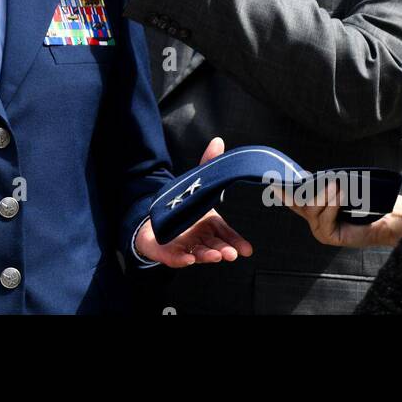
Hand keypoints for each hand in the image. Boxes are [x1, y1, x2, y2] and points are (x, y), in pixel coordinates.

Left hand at [134, 137, 251, 266]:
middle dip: (224, 250)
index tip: (247, 250)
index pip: (226, 235)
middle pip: (215, 246)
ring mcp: (185, 246)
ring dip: (207, 256)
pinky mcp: (168, 252)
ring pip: (198, 254)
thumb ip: (206, 165)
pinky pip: (175, 258)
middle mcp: (200, 238)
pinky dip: (181, 260)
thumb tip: (217, 141)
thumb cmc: (181, 204)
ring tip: (216, 256)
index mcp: (209, 224)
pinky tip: (187, 260)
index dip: (237, 242)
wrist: (154, 216)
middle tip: (231, 254)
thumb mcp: (195, 183)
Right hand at [277, 183, 401, 248]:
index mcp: (316, 209)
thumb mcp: (340, 190)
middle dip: (311, 190)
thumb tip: (303, 175)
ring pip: (312, 209)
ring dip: (325, 196)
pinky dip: (331, 206)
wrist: (387, 218)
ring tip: (338, 187)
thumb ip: (321, 185)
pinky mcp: (327, 237)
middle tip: (328, 180)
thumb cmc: (367, 203)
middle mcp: (314, 221)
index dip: (283, 192)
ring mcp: (319, 230)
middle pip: (301, 202)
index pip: (295, 200)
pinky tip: (340, 198)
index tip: (273, 182)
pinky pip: (323, 218)